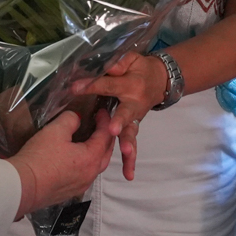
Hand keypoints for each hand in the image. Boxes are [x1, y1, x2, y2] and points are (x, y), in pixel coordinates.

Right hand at [9, 109, 117, 217]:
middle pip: (106, 153)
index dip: (105, 121)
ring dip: (98, 152)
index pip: (105, 136)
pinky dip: (87, 163)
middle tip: (102, 125)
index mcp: (92, 157)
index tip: (101, 111)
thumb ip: (70, 120)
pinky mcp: (71, 192)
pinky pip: (86, 175)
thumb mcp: (55, 130)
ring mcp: (82, 185)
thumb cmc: (41, 157)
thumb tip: (76, 119)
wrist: (24, 186)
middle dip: (106, 137)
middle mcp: (91, 174)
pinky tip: (78, 159)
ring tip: (92, 141)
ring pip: (97, 166)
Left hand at [78, 52, 170, 180]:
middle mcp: (134, 104)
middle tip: (112, 129)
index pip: (109, 85)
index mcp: (130, 85)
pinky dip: (131, 160)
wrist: (159, 80)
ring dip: (128, 143)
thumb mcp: (132, 59)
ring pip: (131, 133)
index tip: (75, 88)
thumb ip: (119, 63)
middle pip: (125, 113)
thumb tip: (108, 66)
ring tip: (126, 152)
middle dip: (119, 121)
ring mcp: (134, 119)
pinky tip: (128, 175)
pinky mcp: (133, 128)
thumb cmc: (140, 68)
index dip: (92, 86)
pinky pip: (131, 144)